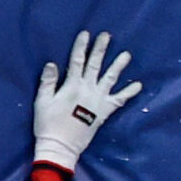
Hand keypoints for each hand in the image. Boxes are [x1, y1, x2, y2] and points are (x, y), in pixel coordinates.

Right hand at [32, 30, 142, 171]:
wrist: (61, 146)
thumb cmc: (48, 124)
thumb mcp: (42, 101)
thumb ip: (48, 82)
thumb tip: (52, 63)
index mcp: (72, 85)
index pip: (77, 61)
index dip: (81, 46)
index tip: (86, 34)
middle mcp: (88, 90)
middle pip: (95, 65)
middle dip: (100, 49)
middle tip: (107, 35)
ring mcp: (98, 100)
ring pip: (110, 78)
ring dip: (118, 65)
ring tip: (127, 54)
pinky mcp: (104, 112)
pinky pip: (119, 100)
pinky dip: (129, 93)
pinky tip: (139, 85)